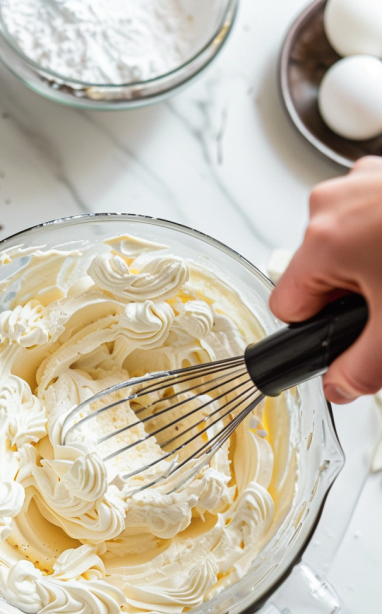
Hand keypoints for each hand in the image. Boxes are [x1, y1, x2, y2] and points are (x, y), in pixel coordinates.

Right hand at [269, 156, 381, 403]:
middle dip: (350, 296)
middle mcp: (334, 204)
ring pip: (344, 245)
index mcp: (324, 241)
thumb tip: (340, 387)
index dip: (318, 331)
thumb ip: (360, 372)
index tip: (348, 333)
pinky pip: (368, 219)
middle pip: (317, 274)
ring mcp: (362, 182)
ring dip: (369, 267)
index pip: (287, 306)